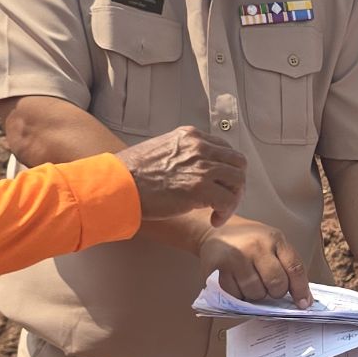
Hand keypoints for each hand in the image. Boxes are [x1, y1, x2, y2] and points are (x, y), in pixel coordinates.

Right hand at [116, 127, 244, 226]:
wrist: (118, 184)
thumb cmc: (132, 173)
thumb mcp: (161, 150)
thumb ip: (183, 155)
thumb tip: (195, 172)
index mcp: (191, 136)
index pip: (225, 149)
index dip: (226, 170)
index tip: (219, 185)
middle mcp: (200, 146)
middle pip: (238, 163)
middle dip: (235, 184)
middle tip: (224, 200)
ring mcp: (202, 166)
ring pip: (239, 180)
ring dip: (233, 199)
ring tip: (219, 211)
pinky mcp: (200, 188)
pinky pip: (229, 200)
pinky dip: (225, 212)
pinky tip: (214, 220)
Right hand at [199, 217, 311, 307]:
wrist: (218, 230)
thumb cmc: (251, 241)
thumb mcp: (273, 244)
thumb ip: (287, 266)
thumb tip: (303, 300)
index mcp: (275, 239)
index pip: (294, 268)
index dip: (300, 289)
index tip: (303, 304)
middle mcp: (257, 245)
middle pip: (275, 284)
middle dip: (275, 293)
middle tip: (269, 289)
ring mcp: (236, 255)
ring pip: (254, 292)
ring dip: (255, 295)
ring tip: (250, 284)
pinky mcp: (217, 264)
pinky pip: (234, 293)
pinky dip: (238, 295)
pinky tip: (237, 284)